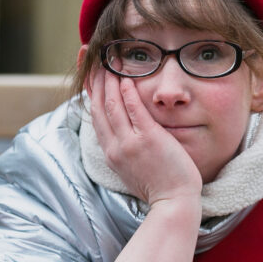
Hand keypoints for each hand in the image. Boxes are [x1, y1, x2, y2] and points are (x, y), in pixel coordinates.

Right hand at [88, 69, 201, 205]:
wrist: (173, 203)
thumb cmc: (159, 186)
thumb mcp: (133, 167)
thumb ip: (125, 149)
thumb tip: (123, 132)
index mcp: (110, 153)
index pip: (94, 116)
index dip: (89, 92)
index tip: (89, 74)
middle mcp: (115, 147)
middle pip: (98, 106)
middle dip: (94, 80)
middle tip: (93, 58)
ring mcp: (130, 143)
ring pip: (112, 104)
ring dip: (109, 80)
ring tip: (110, 60)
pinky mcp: (148, 140)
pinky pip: (134, 110)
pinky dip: (128, 92)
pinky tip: (126, 77)